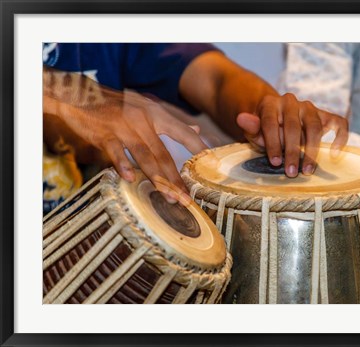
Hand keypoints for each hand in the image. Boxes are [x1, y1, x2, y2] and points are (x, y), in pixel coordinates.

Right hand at [43, 68, 206, 203]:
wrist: (79, 95)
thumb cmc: (115, 105)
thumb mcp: (145, 107)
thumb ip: (170, 122)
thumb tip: (196, 130)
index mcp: (156, 114)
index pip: (182, 133)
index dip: (197, 149)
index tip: (209, 167)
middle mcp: (143, 119)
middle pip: (164, 153)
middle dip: (176, 178)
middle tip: (186, 198)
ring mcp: (123, 126)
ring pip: (145, 156)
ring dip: (157, 179)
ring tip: (168, 198)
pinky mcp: (104, 133)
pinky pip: (116, 151)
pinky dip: (123, 165)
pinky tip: (131, 179)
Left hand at [236, 93, 348, 176]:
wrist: (280, 121)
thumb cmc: (265, 131)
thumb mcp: (254, 132)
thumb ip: (251, 127)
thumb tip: (241, 118)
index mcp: (270, 103)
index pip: (270, 121)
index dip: (273, 143)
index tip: (275, 162)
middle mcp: (291, 101)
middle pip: (293, 126)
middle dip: (292, 151)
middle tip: (290, 173)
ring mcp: (310, 107)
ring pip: (315, 126)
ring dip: (312, 151)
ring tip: (307, 171)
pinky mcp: (325, 115)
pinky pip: (339, 123)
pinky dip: (340, 138)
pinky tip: (333, 154)